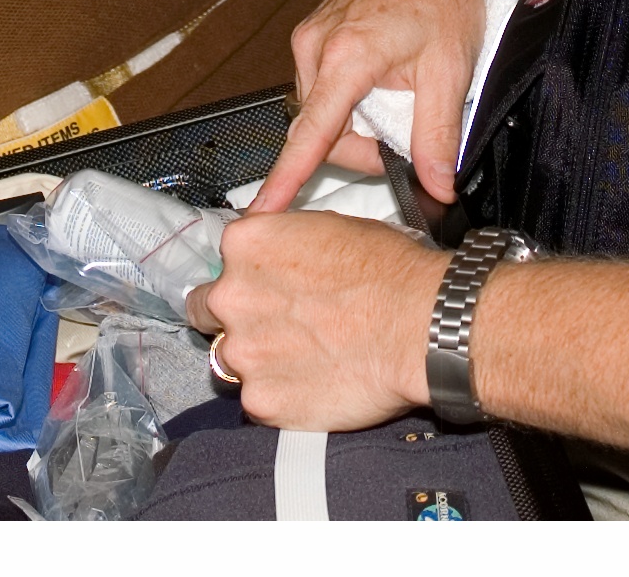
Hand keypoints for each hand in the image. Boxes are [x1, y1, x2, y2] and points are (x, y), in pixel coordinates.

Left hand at [185, 211, 445, 429]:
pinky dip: (281, 396)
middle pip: (207, 310)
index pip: (223, 260)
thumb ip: (287, 243)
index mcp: (246, 244)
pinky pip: (258, 400)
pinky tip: (314, 384)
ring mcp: (242, 352)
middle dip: (236, 318)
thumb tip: (283, 256)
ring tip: (305, 360)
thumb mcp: (333, 227)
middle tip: (279, 325)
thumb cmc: (391, 273)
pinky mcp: (260, 401)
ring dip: (257, 360)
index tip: (267, 287)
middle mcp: (231, 296)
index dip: (248, 275)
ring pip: (230, 360)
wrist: (421, 326)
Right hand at [249, 0, 496, 210]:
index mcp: (346, 56)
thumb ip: (437, 137)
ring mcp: (311, 35)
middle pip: (322, 131)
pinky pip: (323, 85)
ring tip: (401, 94)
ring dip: (357, 121)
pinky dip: (351, 97)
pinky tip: (384, 78)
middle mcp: (316, 45)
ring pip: (323, 110)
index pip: (311, 135)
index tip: (262, 213)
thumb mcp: (451, 73)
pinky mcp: (315, 31)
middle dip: (362, 146)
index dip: (286, 180)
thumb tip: (436, 186)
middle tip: (408, 135)